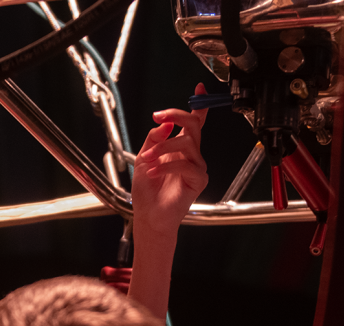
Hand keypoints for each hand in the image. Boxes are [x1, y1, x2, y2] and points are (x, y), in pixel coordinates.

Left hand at [131, 84, 209, 241]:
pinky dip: (167, 167)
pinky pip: (186, 165)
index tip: (199, 89)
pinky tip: (154, 173)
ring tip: (149, 160)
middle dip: (176, 116)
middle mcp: (190, 155)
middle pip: (193, 126)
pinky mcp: (198, 180)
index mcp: (179, 148)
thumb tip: (165, 122)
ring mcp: (196, 167)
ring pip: (186, 143)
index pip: (193, 124)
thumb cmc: (147, 192)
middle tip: (159, 117)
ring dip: (164, 148)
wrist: (149, 216)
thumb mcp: (144, 157)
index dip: (198, 107)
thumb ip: (154, 138)